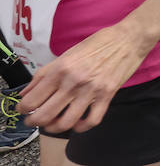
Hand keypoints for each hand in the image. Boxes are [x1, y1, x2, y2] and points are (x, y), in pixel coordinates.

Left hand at [19, 23, 150, 132]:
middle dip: (35, 122)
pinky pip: (92, 120)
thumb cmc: (98, 43)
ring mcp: (91, 89)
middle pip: (45, 115)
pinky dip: (82, 127)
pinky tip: (78, 123)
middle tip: (35, 121)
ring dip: (55, 128)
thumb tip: (25, 93)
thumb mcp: (67, 54)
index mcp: (60, 68)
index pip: (32, 99)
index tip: (25, 110)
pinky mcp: (108, 94)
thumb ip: (44, 73)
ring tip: (54, 124)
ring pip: (66, 122)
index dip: (23, 109)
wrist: (128, 38)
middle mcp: (73, 80)